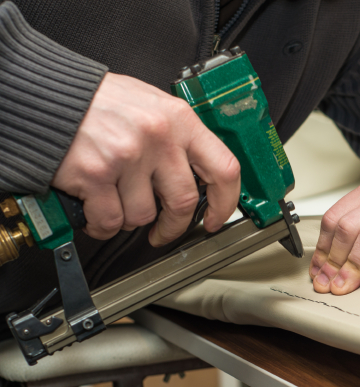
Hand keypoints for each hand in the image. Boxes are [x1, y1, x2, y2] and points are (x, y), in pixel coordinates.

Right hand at [52, 72, 240, 245]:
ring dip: (130, 218)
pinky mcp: (96, 175)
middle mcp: (158, 138)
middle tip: (165, 230)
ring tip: (117, 203)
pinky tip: (97, 213)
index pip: (224, 169)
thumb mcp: (151, 106)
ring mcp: (127, 157)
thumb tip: (201, 174)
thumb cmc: (98, 101)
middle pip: (184, 202)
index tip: (215, 219)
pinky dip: (103, 226)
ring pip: (144, 215)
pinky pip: (110, 220)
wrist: (48, 95)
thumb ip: (178, 137)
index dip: (225, 203)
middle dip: (173, 225)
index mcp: (179, 120)